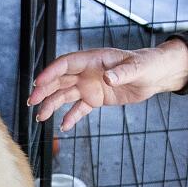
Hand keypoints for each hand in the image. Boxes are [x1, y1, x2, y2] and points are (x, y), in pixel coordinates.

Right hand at [26, 40, 187, 131]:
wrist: (156, 75)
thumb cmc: (147, 64)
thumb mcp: (137, 68)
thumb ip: (122, 73)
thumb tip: (107, 79)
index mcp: (93, 59)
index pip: (66, 64)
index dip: (51, 73)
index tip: (38, 83)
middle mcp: (87, 72)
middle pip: (59, 81)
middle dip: (44, 91)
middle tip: (32, 102)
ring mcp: (90, 86)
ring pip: (65, 95)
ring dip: (51, 105)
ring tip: (40, 117)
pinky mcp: (96, 99)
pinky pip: (79, 109)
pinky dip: (71, 117)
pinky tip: (63, 127)